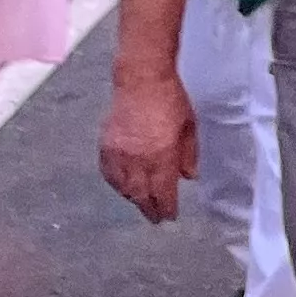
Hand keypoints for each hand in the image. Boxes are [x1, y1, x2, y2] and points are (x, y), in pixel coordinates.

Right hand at [99, 68, 199, 222]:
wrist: (141, 78)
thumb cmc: (170, 98)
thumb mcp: (189, 126)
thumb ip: (189, 155)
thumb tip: (189, 177)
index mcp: (161, 156)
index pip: (163, 193)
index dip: (166, 208)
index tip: (169, 216)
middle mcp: (138, 159)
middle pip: (141, 195)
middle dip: (149, 209)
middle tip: (155, 218)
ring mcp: (119, 154)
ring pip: (123, 188)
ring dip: (133, 198)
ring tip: (141, 202)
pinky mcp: (106, 146)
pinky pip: (108, 174)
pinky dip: (115, 184)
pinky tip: (121, 186)